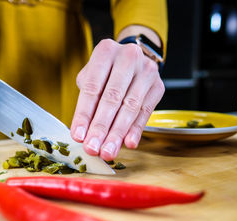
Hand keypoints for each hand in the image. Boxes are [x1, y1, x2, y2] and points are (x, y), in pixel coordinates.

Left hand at [70, 39, 164, 160]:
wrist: (132, 58)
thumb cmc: (106, 72)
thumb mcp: (92, 78)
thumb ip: (88, 101)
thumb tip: (83, 133)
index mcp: (105, 51)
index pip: (92, 88)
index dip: (84, 114)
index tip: (78, 136)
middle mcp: (128, 57)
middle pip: (112, 98)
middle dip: (101, 127)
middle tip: (92, 148)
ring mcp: (146, 70)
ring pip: (130, 106)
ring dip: (117, 133)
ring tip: (107, 151)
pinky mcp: (158, 85)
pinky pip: (146, 111)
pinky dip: (136, 129)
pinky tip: (128, 143)